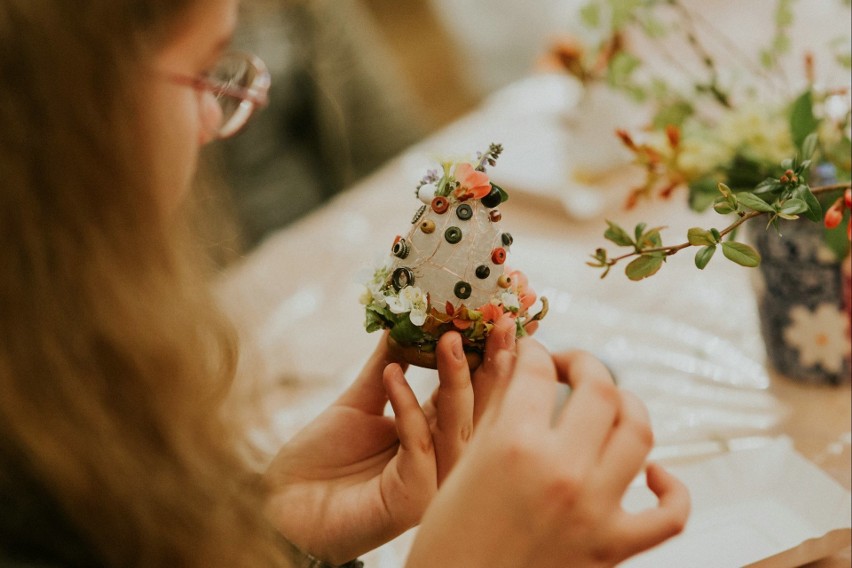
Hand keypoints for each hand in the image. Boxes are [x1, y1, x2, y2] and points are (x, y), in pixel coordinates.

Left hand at [263, 320, 516, 563]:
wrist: (283, 506)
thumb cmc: (321, 460)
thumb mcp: (359, 403)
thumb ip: (387, 366)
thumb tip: (404, 321)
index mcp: (434, 436)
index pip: (472, 393)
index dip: (487, 357)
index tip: (500, 318)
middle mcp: (441, 460)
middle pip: (479, 411)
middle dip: (493, 366)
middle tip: (502, 323)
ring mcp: (431, 482)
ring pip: (457, 428)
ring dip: (457, 381)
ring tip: (450, 339)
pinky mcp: (411, 498)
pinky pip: (419, 446)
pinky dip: (408, 407)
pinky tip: (395, 376)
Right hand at [407, 340, 689, 567]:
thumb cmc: (448, 535)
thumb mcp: (464, 463)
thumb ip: (497, 407)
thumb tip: (516, 359)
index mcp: (512, 445)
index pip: (538, 369)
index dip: (535, 351)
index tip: (533, 353)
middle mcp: (560, 471)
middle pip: (600, 389)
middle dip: (585, 364)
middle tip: (568, 367)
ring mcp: (594, 511)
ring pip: (639, 433)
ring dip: (628, 406)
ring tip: (608, 403)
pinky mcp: (613, 548)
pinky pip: (670, 514)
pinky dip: (670, 488)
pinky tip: (651, 473)